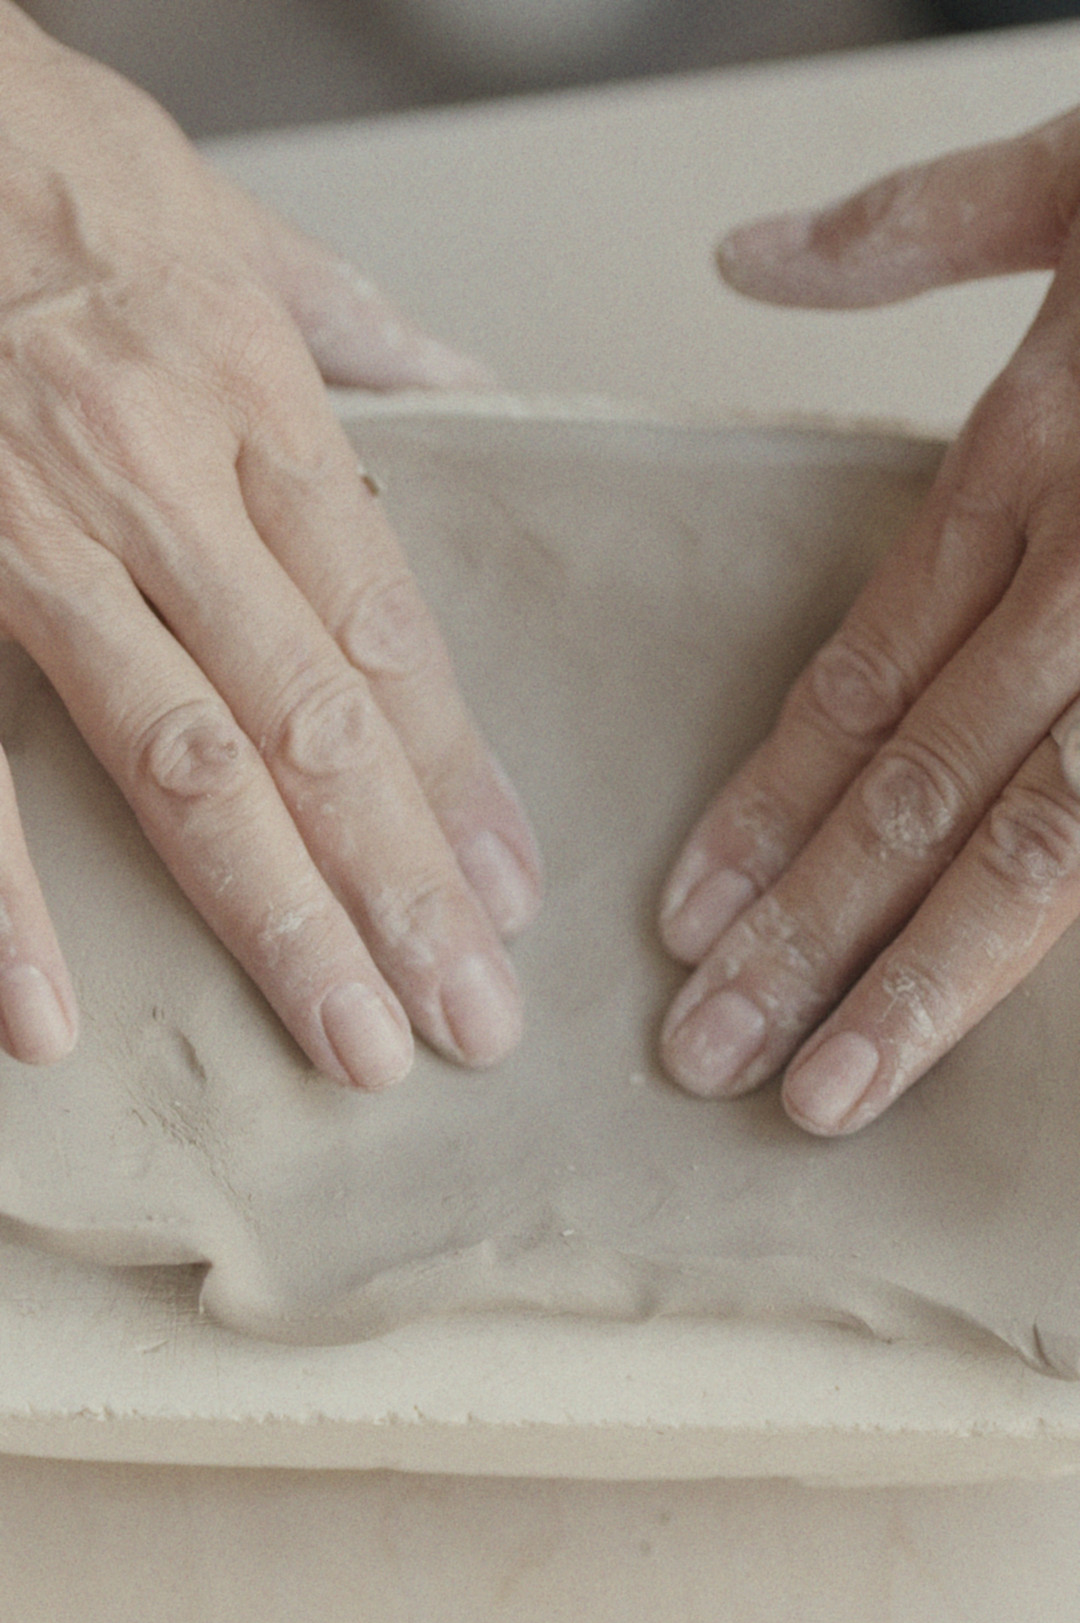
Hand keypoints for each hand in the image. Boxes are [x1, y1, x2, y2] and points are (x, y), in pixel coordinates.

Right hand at [0, 5, 540, 1082]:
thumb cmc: (37, 158)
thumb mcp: (229, 217)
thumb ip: (355, 326)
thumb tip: (471, 387)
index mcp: (250, 402)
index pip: (388, 632)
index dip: (456, 778)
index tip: (510, 897)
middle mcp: (158, 483)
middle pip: (314, 724)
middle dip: (400, 889)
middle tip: (471, 1022)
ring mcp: (32, 544)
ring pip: (182, 761)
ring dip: (275, 917)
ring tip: (354, 1043)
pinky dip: (10, 901)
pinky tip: (59, 1015)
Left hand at [658, 108, 1079, 1133]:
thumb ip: (913, 227)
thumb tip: (741, 257)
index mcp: (1042, 461)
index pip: (865, 676)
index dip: (766, 805)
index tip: (683, 917)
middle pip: (925, 786)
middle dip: (807, 934)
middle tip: (706, 1056)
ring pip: (1042, 840)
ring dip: (923, 978)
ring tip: (826, 1092)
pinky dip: (1071, 925)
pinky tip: (1001, 1029)